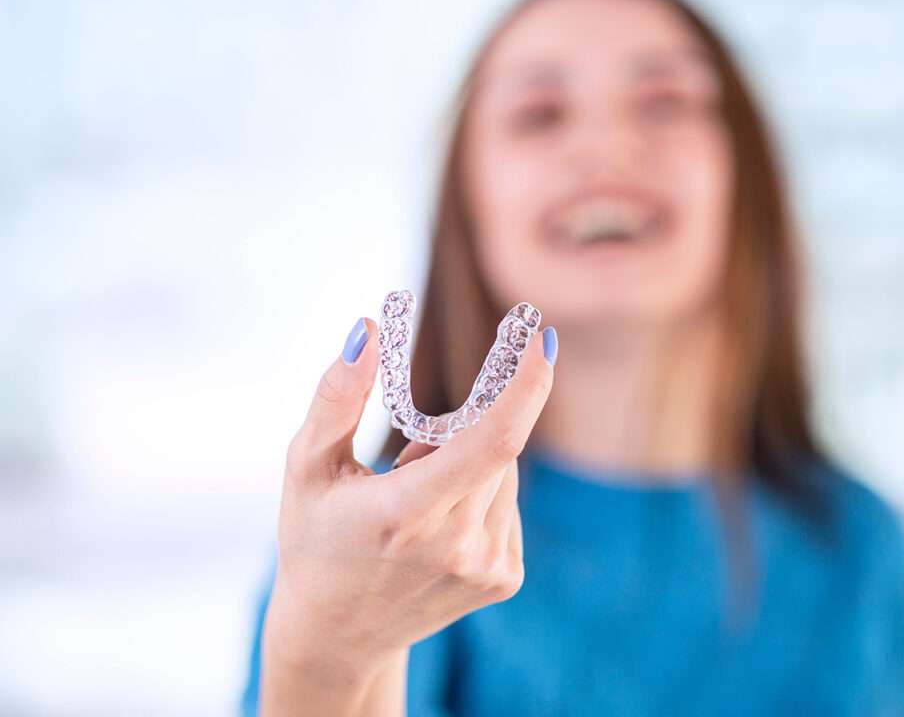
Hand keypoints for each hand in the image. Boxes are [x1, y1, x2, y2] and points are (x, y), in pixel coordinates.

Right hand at [264, 316, 554, 682]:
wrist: (336, 633)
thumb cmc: (315, 538)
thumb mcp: (307, 464)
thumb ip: (338, 395)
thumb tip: (368, 328)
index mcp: (404, 515)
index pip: (492, 441)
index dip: (525, 384)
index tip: (539, 338)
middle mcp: (457, 548)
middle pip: (498, 445)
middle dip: (469, 421)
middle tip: (414, 449)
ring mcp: (487, 568)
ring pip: (508, 471)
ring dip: (473, 459)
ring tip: (416, 497)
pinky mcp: (506, 579)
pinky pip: (509, 502)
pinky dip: (482, 491)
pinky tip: (438, 524)